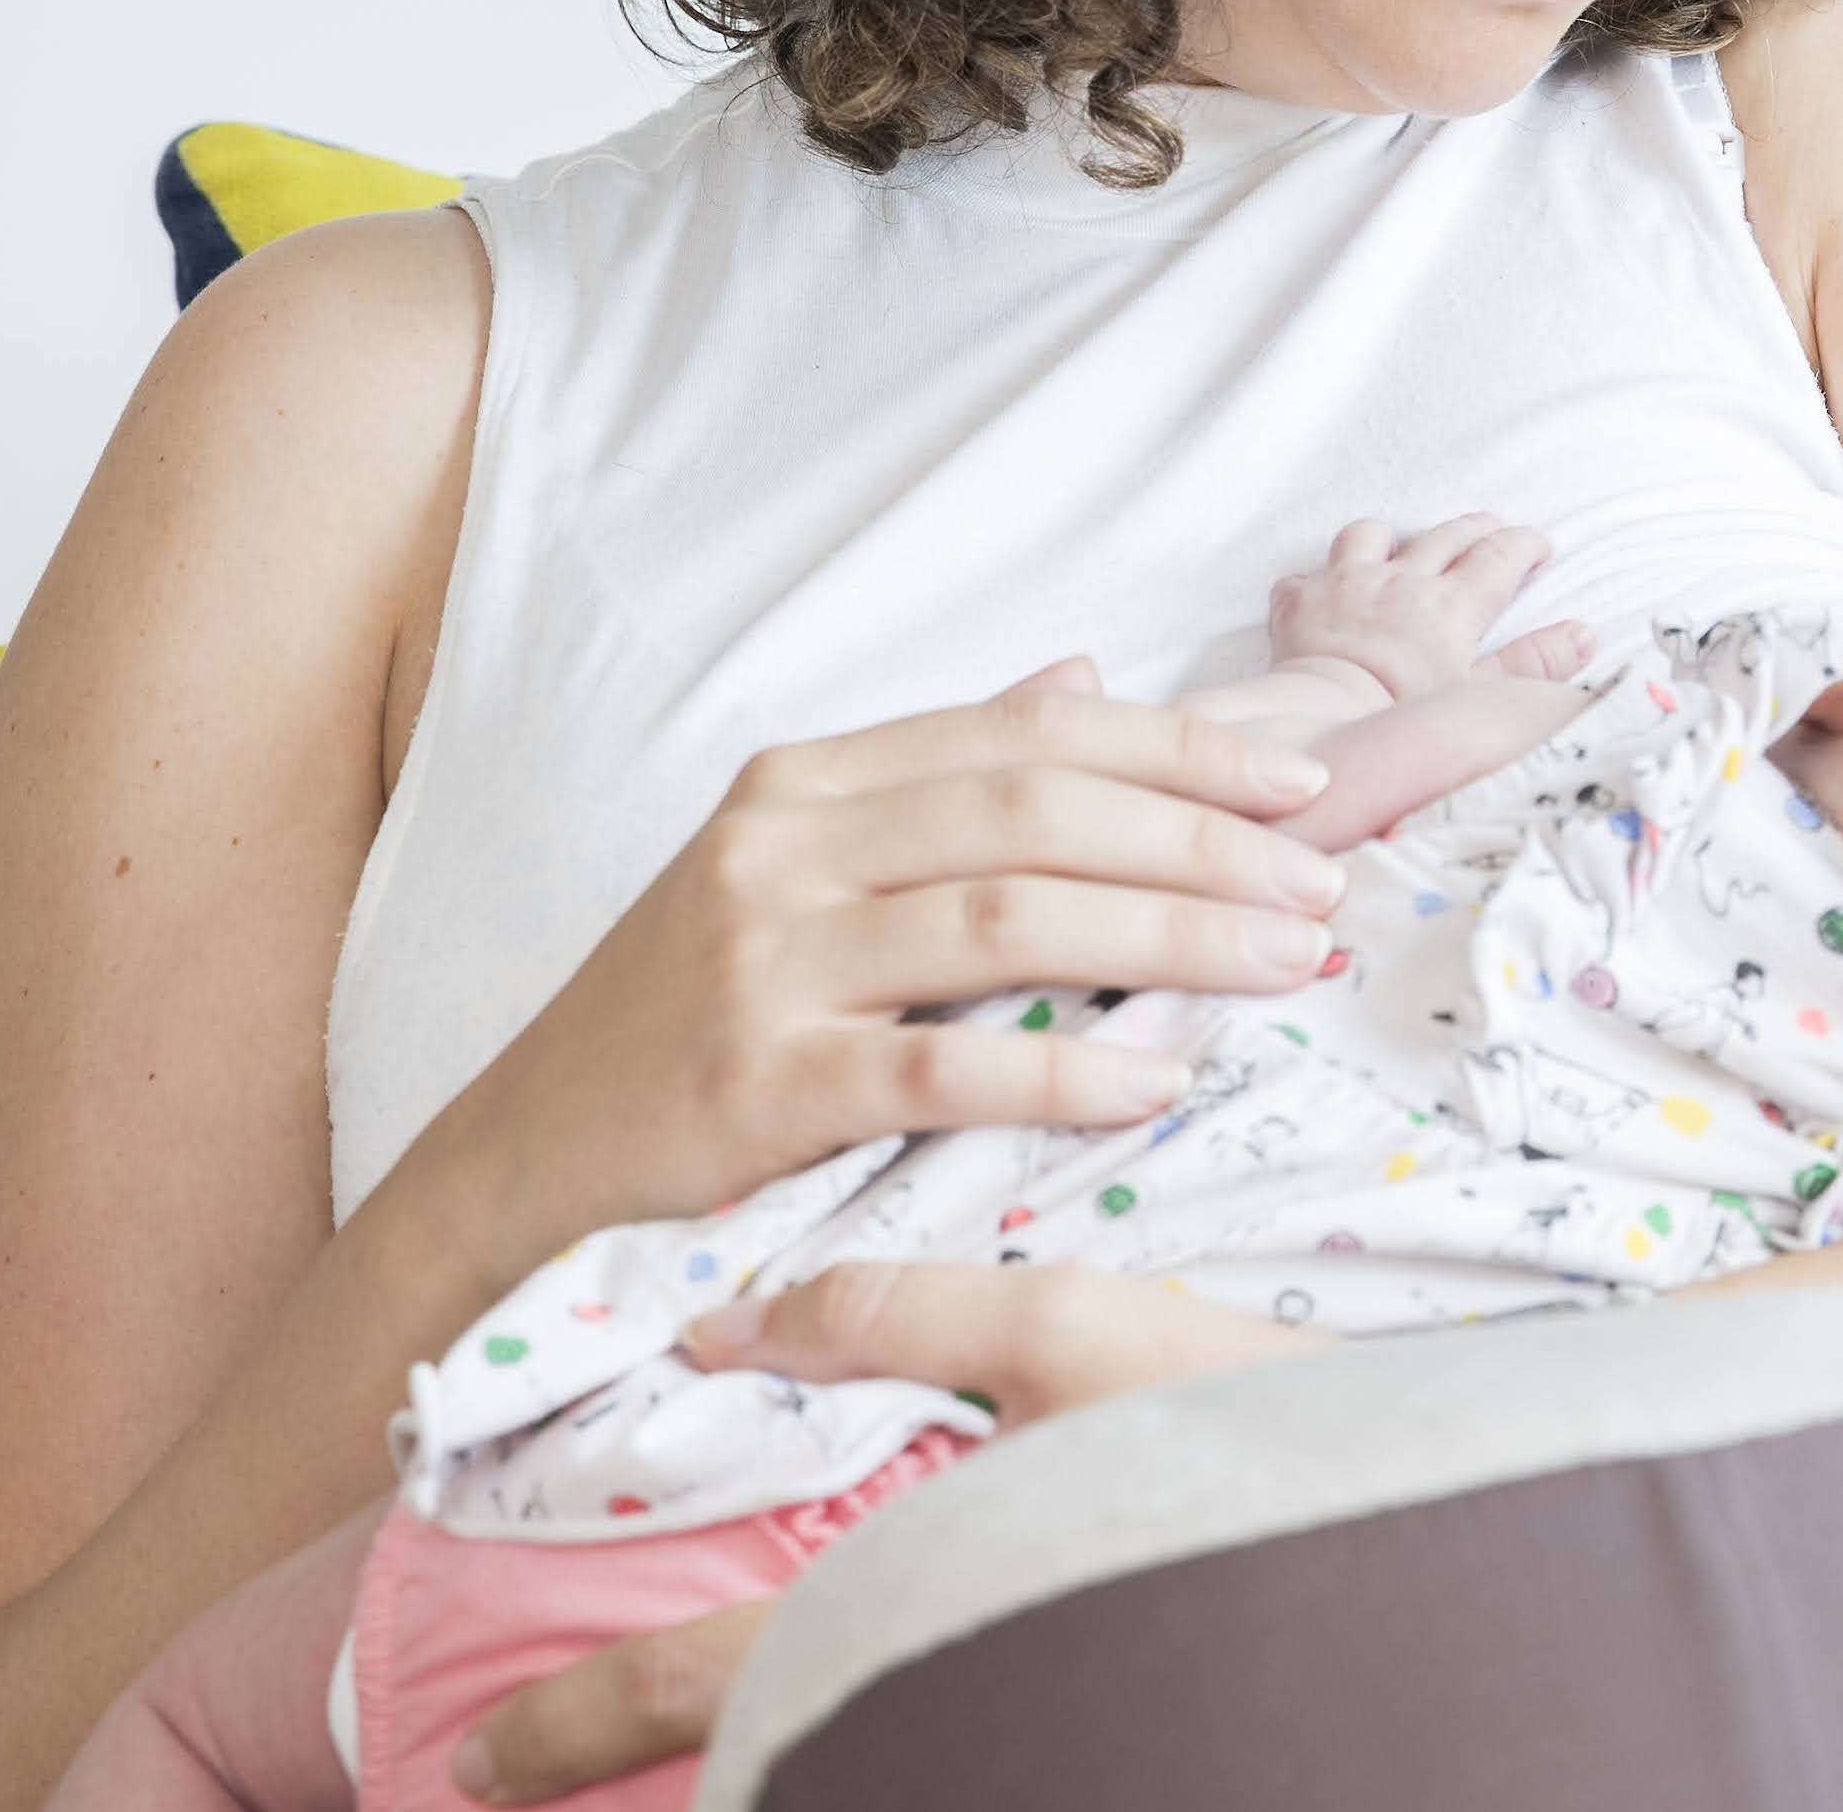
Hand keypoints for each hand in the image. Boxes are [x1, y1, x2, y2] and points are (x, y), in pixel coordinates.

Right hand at [409, 656, 1353, 1277]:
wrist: (522, 1164)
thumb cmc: (687, 1016)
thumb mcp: (800, 868)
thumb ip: (944, 774)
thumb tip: (1085, 678)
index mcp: (809, 782)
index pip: (1029, 738)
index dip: (1178, 750)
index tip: (1302, 782)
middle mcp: (782, 847)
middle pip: (1039, 815)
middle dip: (1203, 844)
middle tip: (1320, 881)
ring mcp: (764, 960)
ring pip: (1010, 923)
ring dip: (1171, 941)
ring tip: (1283, 963)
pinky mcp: (756, 1081)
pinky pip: (940, 1067)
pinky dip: (1062, 1072)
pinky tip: (1157, 1079)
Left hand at [446, 1265, 1327, 1803]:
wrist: (1423, 1544)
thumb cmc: (1236, 1434)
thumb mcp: (1077, 1341)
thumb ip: (902, 1324)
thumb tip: (737, 1325)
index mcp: (917, 1612)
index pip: (709, 1695)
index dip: (581, 1726)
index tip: (477, 1768)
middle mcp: (945, 1701)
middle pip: (755, 1762)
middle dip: (639, 1758)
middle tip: (516, 1783)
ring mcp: (1001, 1721)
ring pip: (842, 1763)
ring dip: (761, 1748)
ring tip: (675, 1717)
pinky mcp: (1065, 1708)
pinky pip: (926, 1734)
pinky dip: (865, 1723)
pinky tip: (869, 1679)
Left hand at [1268, 513, 1589, 700]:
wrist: (1325, 725)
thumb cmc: (1407, 719)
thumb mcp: (1483, 698)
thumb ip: (1535, 663)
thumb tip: (1584, 634)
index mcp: (1453, 605)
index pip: (1500, 555)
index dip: (1525, 545)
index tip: (1539, 546)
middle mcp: (1402, 581)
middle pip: (1445, 535)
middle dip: (1475, 529)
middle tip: (1491, 531)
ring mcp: (1347, 584)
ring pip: (1370, 535)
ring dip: (1388, 539)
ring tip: (1397, 550)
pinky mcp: (1300, 602)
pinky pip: (1304, 576)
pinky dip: (1316, 581)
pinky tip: (1322, 595)